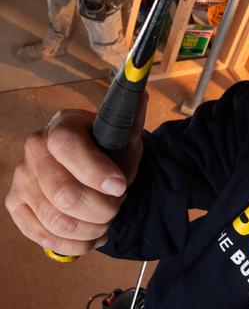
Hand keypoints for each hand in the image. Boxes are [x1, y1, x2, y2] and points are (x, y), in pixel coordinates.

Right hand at [4, 94, 146, 256]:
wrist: (87, 163)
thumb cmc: (106, 147)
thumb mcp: (123, 133)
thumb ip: (131, 120)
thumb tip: (140, 94)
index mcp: (61, 126)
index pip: (68, 148)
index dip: (96, 172)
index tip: (120, 186)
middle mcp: (33, 149)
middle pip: (64, 194)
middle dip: (101, 209)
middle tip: (117, 206)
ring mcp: (21, 179)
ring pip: (56, 221)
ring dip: (91, 229)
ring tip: (107, 222)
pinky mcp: (16, 205)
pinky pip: (42, 236)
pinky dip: (74, 244)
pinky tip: (92, 236)